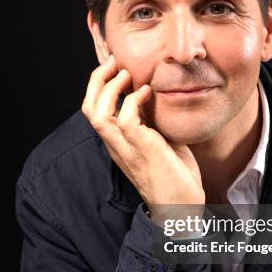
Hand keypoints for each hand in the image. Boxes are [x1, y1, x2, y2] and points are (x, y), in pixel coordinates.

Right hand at [81, 55, 204, 228]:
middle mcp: (117, 145)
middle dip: (97, 81)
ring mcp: (127, 148)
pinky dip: (132, 100)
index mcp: (118, 143)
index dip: (99, 86)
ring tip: (126, 73)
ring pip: (98, 113)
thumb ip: (152, 121)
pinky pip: (125, 120)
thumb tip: (155, 96)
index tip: (114, 66)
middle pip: (89, 108)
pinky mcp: (142, 150)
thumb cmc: (175, 175)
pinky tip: (147, 92)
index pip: (95, 110)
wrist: (183, 208)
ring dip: (110, 88)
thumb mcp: (161, 141)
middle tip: (114, 62)